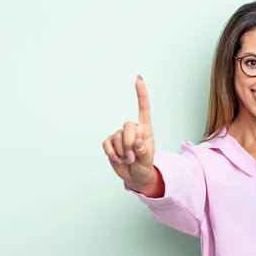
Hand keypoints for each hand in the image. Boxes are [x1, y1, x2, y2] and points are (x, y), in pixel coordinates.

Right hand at [102, 75, 155, 190]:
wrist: (135, 176)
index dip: (141, 94)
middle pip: (127, 126)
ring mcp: (120, 136)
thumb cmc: (144, 166)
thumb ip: (144, 152)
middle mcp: (132, 129)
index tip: (138, 79)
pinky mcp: (110, 143)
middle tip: (133, 158)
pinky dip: (112, 153)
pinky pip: (107, 144)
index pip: (143, 109)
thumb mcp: (148, 161)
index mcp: (145, 130)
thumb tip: (137, 142)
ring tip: (128, 160)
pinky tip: (118, 159)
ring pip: (116, 137)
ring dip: (122, 152)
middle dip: (129, 143)